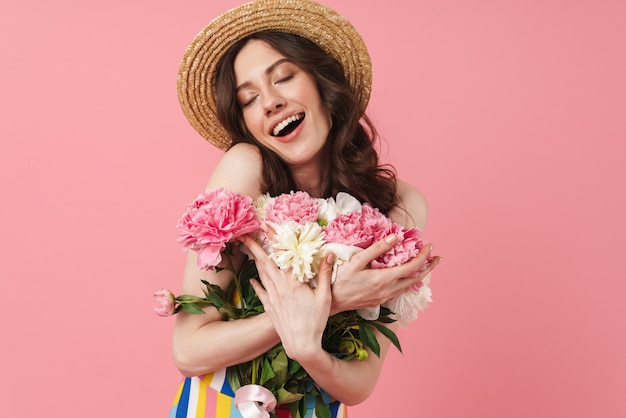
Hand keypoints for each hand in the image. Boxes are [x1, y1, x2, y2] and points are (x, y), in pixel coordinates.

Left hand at [239, 235, 334, 361]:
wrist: (301, 346)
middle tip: (244, 235)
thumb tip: (330, 254)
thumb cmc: (315, 322)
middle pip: (265, 262)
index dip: (274, 239)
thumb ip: (325, 274)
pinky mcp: (270, 308)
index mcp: (292, 282)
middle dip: (254, 247)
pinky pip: (261, 292)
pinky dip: (256, 284)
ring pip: (261, 275)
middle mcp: (279, 288)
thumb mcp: (324, 296)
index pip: (283, 255)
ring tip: (248, 250)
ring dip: (255, 261)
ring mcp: (272, 298)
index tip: (266, 226)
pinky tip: (252, 279)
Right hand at [330, 234, 441, 314]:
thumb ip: (376, 249)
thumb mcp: (356, 260)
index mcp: (383, 279)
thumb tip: (395, 237)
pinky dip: (408, 281)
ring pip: (408, 286)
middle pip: (415, 279)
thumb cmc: (340, 279)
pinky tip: (406, 276)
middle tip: (437, 257)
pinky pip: (400, 291)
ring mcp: (384, 297)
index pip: (411, 267)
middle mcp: (387, 290)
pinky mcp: (379, 300)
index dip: (422, 256)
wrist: (331, 302)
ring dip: (419, 275)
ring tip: (426, 265)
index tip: (429, 245)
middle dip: (428, 267)